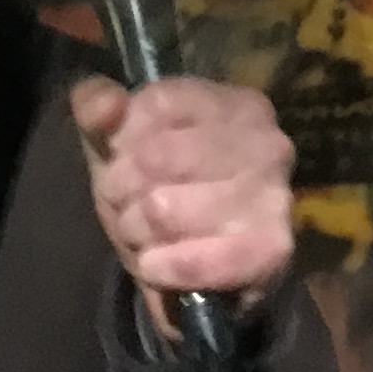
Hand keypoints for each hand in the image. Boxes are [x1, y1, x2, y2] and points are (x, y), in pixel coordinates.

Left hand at [70, 74, 291, 308]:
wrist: (189, 266)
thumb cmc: (156, 188)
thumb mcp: (119, 139)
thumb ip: (98, 107)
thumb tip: (106, 105)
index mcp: (236, 105)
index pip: (158, 104)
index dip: (123, 137)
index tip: (123, 158)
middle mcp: (266, 143)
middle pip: (157, 157)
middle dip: (123, 188)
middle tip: (128, 204)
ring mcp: (273, 197)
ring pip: (165, 210)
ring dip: (137, 230)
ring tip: (144, 233)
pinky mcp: (270, 250)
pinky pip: (196, 261)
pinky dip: (164, 267)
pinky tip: (156, 265)